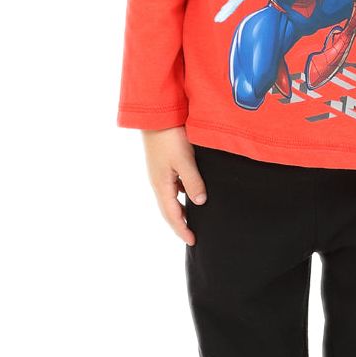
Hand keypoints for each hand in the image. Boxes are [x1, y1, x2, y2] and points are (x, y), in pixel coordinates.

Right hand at [140, 127, 206, 246]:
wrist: (155, 115)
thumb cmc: (170, 136)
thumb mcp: (184, 160)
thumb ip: (192, 181)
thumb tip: (200, 202)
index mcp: (161, 185)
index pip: (172, 215)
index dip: (182, 230)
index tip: (193, 241)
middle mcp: (158, 182)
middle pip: (169, 210)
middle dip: (179, 224)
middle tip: (192, 235)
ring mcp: (159, 173)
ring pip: (170, 198)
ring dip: (180, 210)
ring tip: (193, 218)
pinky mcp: (163, 164)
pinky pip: (172, 187)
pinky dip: (181, 195)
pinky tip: (191, 192)